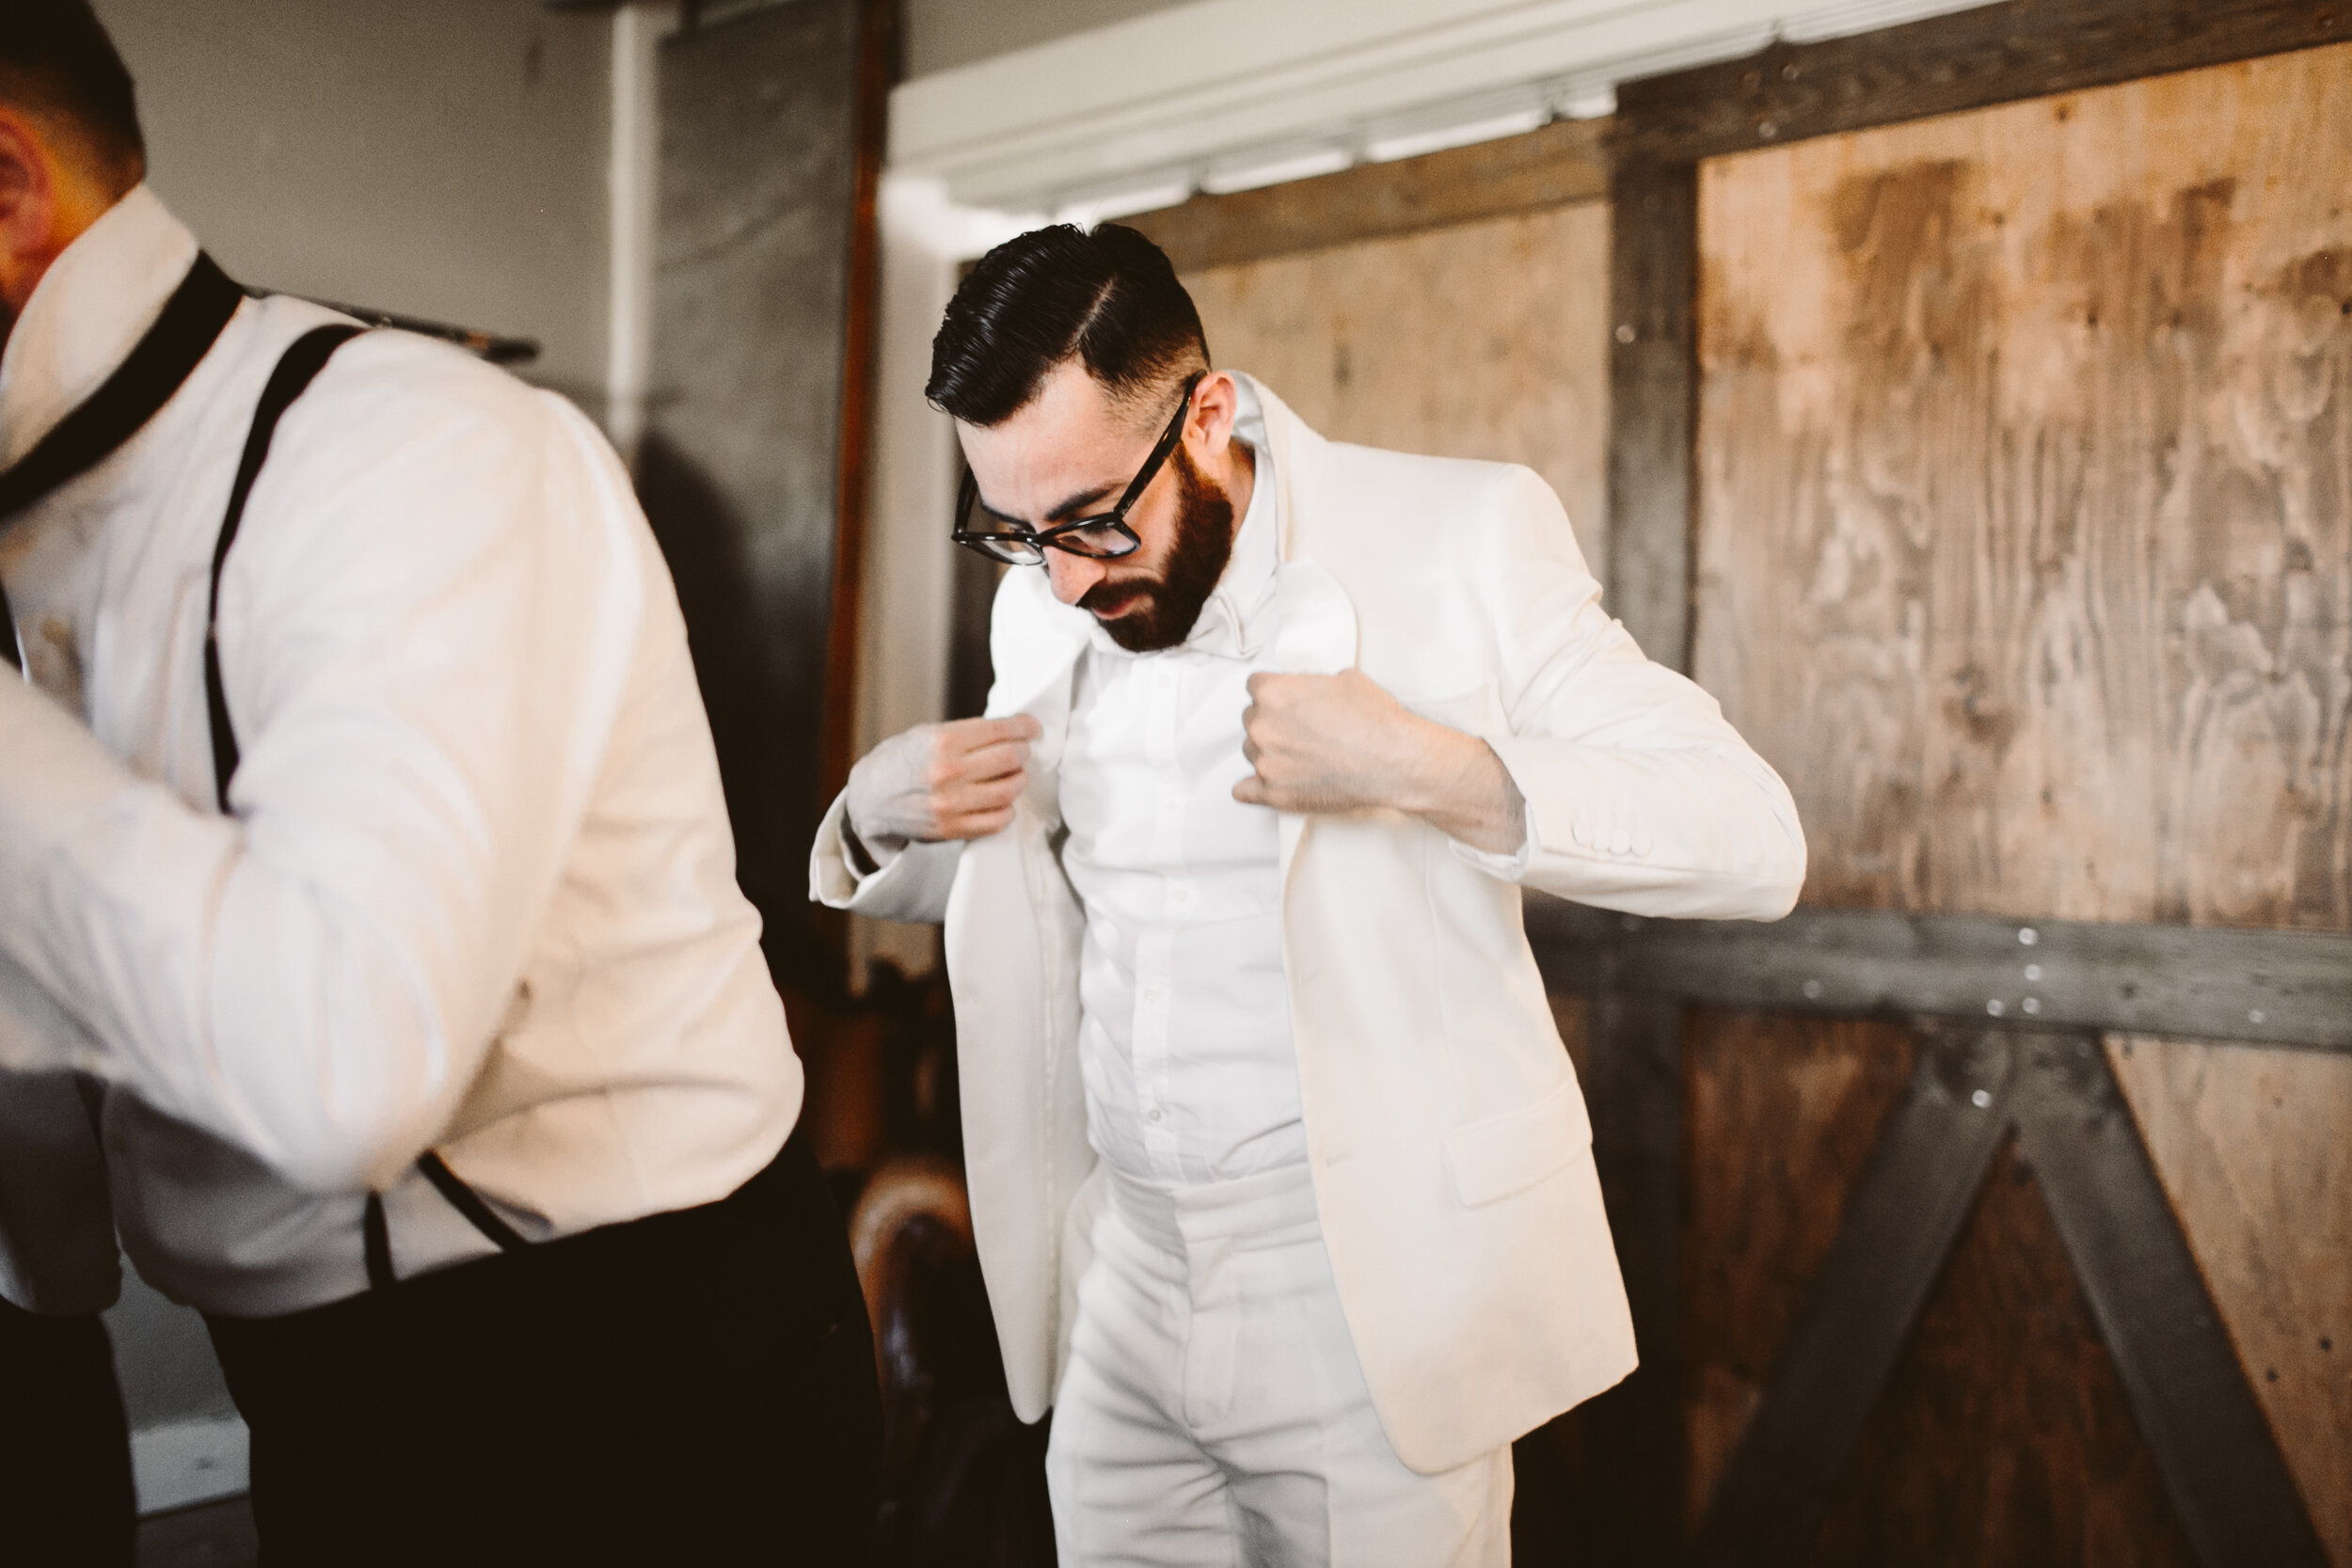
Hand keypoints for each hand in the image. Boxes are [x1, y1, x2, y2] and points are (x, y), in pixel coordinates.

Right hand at [846, 714, 1042, 852]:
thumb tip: (1012, 732)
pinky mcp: (951, 829)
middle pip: (1011, 758)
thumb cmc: (900, 761)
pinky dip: (1007, 809)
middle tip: (1021, 751)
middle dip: (1023, 752)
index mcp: (942, 741)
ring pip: (1009, 790)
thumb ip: (968, 733)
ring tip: (1012, 775)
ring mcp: (950, 804)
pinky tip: (1000, 801)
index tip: (1032, 728)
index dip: (1024, 727)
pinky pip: (998, 820)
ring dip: (1018, 780)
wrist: (868, 798)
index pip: (1000, 730)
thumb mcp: (927, 734)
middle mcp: (948, 772)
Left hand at [1234, 671, 1526, 854]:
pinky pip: (1244, 790)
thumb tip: (1313, 690)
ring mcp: (1266, 761)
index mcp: (1275, 693)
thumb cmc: (1375, 724)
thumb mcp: (1346, 680)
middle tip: (1299, 728)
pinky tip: (1262, 783)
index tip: (1282, 700)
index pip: (1254, 686)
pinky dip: (1253, 787)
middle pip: (1251, 718)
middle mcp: (1264, 726)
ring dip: (1269, 750)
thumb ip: (1314, 684)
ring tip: (1301, 753)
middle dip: (1272, 721)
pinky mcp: (1274, 792)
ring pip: (1252, 751)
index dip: (1272, 692)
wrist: (1393, 761)